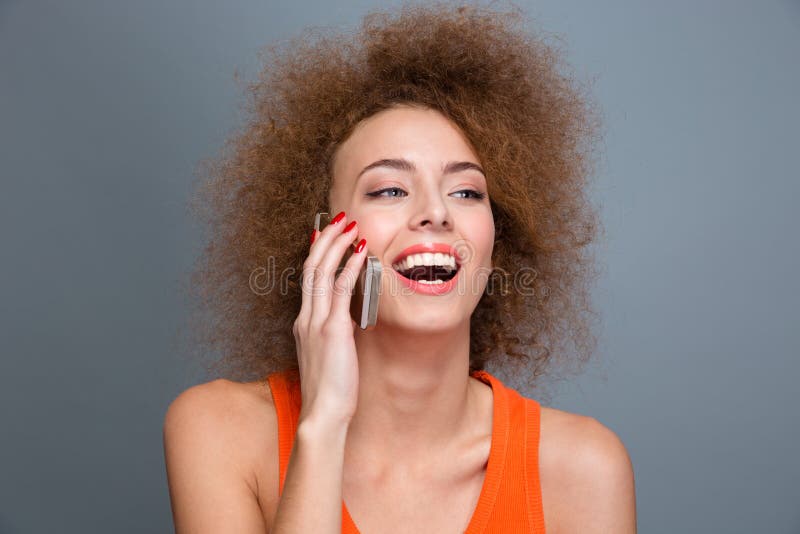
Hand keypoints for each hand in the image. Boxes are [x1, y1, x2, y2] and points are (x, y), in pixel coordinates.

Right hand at [293, 211, 366, 426]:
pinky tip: (361, 252)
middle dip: (326, 239)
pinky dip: (350, 267)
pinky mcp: (332, 330)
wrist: (322, 415)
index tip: (327, 234)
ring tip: (351, 226)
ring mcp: (316, 323)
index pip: (308, 279)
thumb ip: (335, 335)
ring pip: (322, 272)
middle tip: (341, 220)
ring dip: (337, 245)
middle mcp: (306, 318)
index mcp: (304, 324)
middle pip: (311, 267)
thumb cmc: (330, 392)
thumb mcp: (331, 357)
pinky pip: (340, 290)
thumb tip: (347, 322)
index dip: (318, 253)